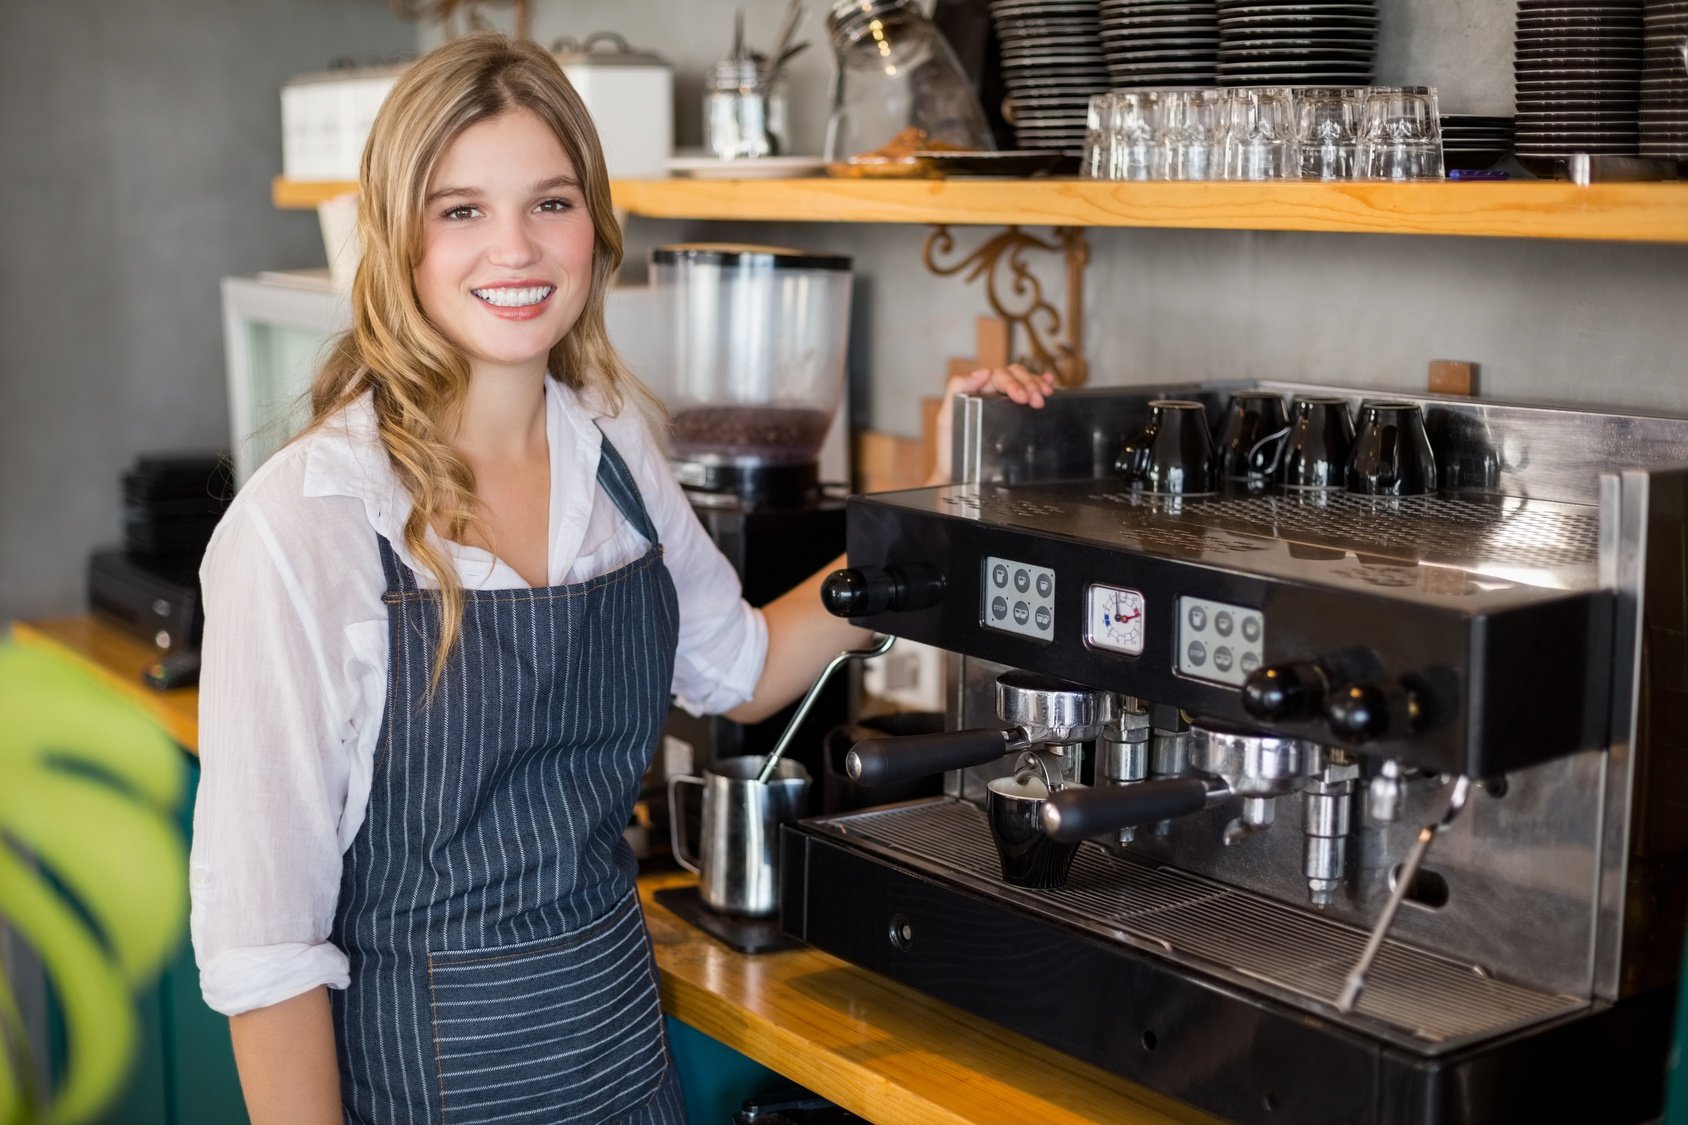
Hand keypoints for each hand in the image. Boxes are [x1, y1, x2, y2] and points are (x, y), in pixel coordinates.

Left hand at [928, 364, 1058, 485]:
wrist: (959, 475)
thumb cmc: (951, 449)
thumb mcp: (946, 418)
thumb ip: (956, 390)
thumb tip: (982, 372)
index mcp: (978, 391)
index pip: (999, 376)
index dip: (1013, 383)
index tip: (1022, 397)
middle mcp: (993, 393)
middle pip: (1015, 376)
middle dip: (1029, 384)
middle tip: (1038, 401)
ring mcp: (1005, 403)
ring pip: (1025, 381)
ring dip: (1037, 384)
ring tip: (1047, 394)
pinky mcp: (1017, 415)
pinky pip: (1030, 392)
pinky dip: (1042, 384)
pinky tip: (1052, 385)